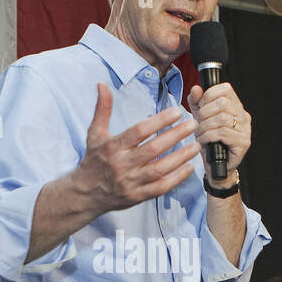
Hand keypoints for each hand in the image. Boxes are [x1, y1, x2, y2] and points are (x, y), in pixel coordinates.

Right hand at [75, 83, 199, 214]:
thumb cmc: (93, 160)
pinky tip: (188, 168)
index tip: (177, 112)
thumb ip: (102, 109)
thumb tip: (102, 84)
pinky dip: (176, 179)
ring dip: (180, 157)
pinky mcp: (137, 197)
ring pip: (160, 169)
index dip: (159, 121)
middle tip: (193, 124)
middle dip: (176, 135)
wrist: (85, 194)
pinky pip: (160, 188)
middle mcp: (122, 164)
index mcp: (113, 146)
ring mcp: (130, 182)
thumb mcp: (94, 134)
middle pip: (154, 148)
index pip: (139, 131)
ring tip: (196, 145)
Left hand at [186, 82, 249, 183]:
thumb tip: (196, 89)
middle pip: (222, 103)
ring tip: (199, 133)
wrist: (215, 167)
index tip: (200, 106)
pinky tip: (203, 141)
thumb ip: (197, 103)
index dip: (209, 95)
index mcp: (236, 107)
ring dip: (205, 126)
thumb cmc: (209, 143)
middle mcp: (244, 116)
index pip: (226, 89)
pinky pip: (222, 133)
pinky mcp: (243, 143)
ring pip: (222, 119)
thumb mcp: (200, 119)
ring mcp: (246, 130)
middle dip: (204, 112)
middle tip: (197, 123)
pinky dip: (208, 136)